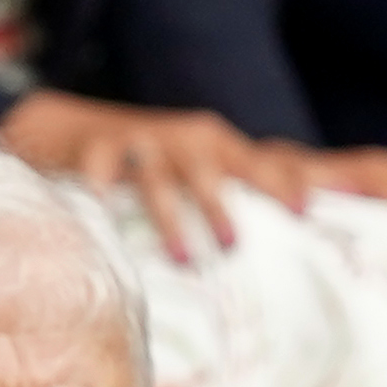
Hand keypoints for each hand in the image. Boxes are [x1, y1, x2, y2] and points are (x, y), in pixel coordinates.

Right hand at [0, 90, 280, 260]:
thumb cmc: (152, 159)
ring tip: (181, 257)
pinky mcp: (95, 148)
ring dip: (171, 217)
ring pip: (158, 179)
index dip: (283, 185)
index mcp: (216, 144)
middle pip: (209, 171)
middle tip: (236, 245)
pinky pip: (100, 168)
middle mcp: (183, 139)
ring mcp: (139, 141)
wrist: (70, 129)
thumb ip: (245, 185)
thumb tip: (316, 207)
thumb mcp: (199, 164)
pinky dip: (100, 190)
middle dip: (223, 207)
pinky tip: (101, 213)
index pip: (258, 162)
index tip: (306, 213)